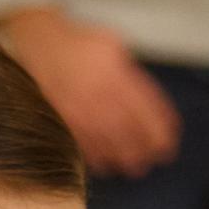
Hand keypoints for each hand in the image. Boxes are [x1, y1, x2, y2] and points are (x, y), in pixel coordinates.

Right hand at [0, 6, 181, 178]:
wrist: (38, 42)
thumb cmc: (81, 43)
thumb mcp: (113, 45)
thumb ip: (132, 72)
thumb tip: (150, 102)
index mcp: (114, 71)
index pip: (144, 105)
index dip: (160, 125)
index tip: (170, 138)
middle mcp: (97, 91)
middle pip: (128, 128)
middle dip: (146, 147)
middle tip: (158, 158)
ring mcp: (78, 107)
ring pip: (106, 140)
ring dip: (125, 157)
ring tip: (138, 167)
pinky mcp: (62, 117)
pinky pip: (82, 143)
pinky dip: (98, 158)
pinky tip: (109, 164)